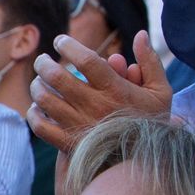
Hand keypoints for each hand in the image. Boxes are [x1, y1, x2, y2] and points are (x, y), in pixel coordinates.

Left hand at [26, 31, 170, 150]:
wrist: (142, 161)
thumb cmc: (151, 122)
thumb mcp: (160, 91)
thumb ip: (149, 62)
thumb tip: (139, 33)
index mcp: (115, 90)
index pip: (87, 60)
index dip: (69, 46)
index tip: (60, 41)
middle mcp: (94, 106)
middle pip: (58, 77)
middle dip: (44, 63)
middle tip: (42, 60)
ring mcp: (79, 126)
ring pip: (45, 100)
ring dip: (37, 86)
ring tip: (38, 82)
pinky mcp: (68, 144)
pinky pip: (41, 127)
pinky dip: (33, 115)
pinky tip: (37, 108)